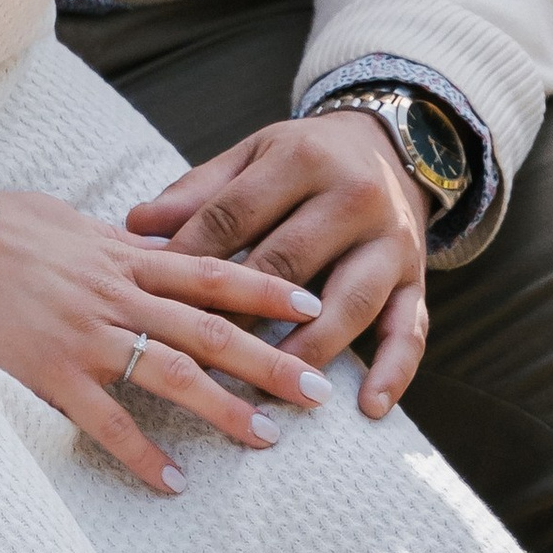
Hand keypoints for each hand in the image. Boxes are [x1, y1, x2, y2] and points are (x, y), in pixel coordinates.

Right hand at [0, 185, 334, 496]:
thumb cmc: (4, 224)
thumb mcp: (75, 223)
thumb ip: (122, 247)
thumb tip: (159, 254)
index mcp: (126, 256)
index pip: (214, 271)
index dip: (268, 290)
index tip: (314, 306)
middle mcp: (117, 293)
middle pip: (210, 329)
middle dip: (270, 360)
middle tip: (318, 391)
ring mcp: (86, 334)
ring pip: (171, 372)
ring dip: (224, 408)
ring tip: (268, 438)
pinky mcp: (50, 371)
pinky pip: (106, 420)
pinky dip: (144, 453)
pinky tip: (175, 482)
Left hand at [125, 113, 430, 415]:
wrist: (389, 146)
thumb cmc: (303, 160)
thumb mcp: (254, 156)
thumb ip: (199, 192)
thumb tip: (136, 224)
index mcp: (301, 159)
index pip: (235, 214)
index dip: (191, 259)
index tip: (153, 301)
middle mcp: (351, 198)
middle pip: (289, 262)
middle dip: (241, 316)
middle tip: (199, 363)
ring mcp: (390, 242)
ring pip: (349, 302)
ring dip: (310, 351)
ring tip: (275, 394)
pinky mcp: (416, 280)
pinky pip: (410, 330)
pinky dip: (394, 371)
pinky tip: (367, 406)